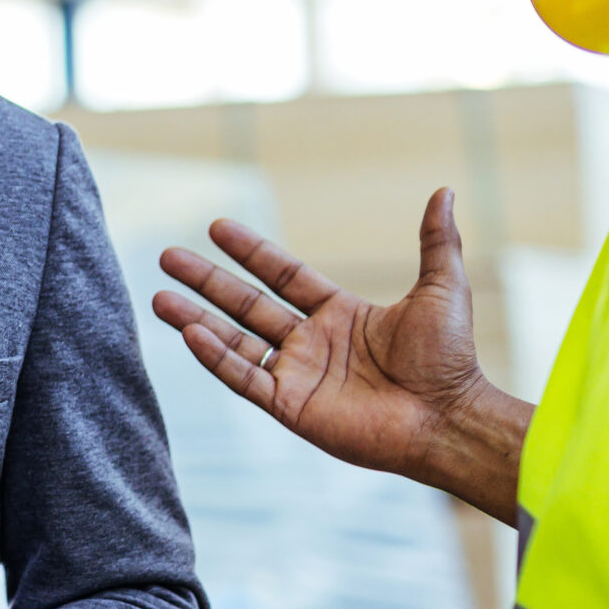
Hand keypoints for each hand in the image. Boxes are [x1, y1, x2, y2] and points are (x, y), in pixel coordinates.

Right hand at [154, 188, 529, 523]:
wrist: (448, 417)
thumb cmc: (451, 359)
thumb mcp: (442, 289)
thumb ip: (435, 241)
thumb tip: (445, 190)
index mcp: (340, 315)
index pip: (283, 276)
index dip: (250, 252)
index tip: (216, 226)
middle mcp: (312, 344)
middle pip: (247, 304)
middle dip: (206, 281)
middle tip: (167, 257)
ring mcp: (298, 376)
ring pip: (235, 342)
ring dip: (196, 320)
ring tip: (157, 299)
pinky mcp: (291, 408)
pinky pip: (245, 379)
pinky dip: (216, 358)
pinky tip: (189, 335)